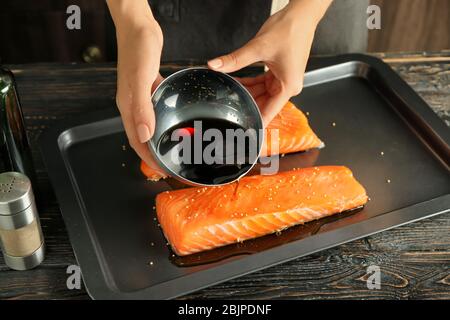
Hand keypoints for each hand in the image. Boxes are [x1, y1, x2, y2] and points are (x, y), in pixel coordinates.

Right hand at [108, 0, 165, 174]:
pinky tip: (177, 118)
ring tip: (175, 146)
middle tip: (171, 163)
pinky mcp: (149, 86)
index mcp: (128, 107)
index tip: (162, 170)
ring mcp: (141, 96)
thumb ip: (142, 108)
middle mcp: (133, 104)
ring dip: (160, 137)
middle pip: (143, 136)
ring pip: (150, 123)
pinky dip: (165, 117)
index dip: (148, 159)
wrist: (138, 27)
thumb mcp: (140, 80)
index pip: (137, 141)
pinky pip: (157, 108)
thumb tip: (145, 135)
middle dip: (155, 153)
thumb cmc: (136, 50)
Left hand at [208, 0, 330, 124]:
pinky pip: (262, 84)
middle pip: (263, 104)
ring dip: (246, 93)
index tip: (244, 131)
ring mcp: (283, 80)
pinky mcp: (279, 73)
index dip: (255, 122)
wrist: (301, 15)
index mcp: (288, 87)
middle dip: (246, 104)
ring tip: (229, 92)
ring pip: (261, 94)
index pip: (269, 112)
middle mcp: (288, 87)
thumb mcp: (258, 47)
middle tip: (229, 108)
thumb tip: (216, 65)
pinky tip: (237, 82)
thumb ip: (235, 59)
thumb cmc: (291, 30)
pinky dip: (250, 83)